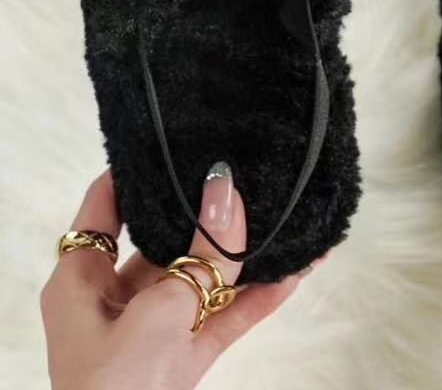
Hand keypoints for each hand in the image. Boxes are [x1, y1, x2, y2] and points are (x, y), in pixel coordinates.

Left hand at [41, 167, 302, 389]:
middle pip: (165, 239)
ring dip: (248, 258)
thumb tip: (226, 189)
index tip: (177, 138)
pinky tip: (297, 272)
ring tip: (290, 222)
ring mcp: (153, 329)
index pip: (105, 205)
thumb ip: (201, 254)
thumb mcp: (159, 312)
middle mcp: (116, 298)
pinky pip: (224, 317)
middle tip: (247, 175)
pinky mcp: (183, 358)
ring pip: (204, 280)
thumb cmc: (116, 389)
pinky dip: (258, 298)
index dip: (138, 171)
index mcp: (83, 280)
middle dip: (210, 214)